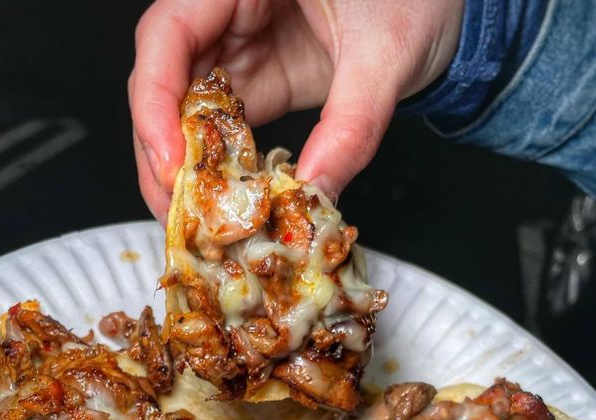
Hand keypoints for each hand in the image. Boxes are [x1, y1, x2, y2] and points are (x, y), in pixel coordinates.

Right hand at [130, 0, 463, 221]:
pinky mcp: (255, 80)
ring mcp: (237, 45)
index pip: (168, 33)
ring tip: (194, 222)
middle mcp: (228, 6)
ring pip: (183, 108)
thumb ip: (352, 124)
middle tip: (178, 214)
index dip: (156, 100)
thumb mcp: (388, 55)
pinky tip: (223, 205)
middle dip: (161, 151)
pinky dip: (216, 167)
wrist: (439, 10)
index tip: (170, 162)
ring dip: (184, 168)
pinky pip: (219, 126)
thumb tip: (315, 191)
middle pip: (163, 79)